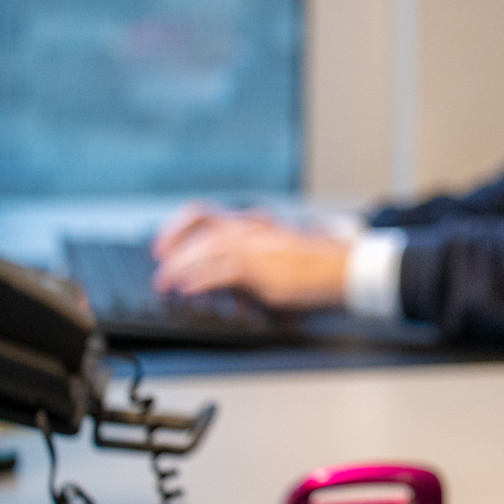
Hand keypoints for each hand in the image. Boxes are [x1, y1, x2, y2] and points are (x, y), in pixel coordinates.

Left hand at [150, 202, 350, 309]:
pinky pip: (223, 269)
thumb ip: (247, 261)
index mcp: (253, 224)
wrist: (344, 266)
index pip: (204, 215)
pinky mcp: (263, 266)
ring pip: (206, 247)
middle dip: (172, 247)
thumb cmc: (315, 264)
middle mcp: (251, 228)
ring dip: (180, 266)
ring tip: (167, 283)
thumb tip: (219, 279)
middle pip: (199, 226)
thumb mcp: (274, 254)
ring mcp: (257, 245)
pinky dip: (201, 279)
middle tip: (159, 269)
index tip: (161, 247)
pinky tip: (190, 288)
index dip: (177, 229)